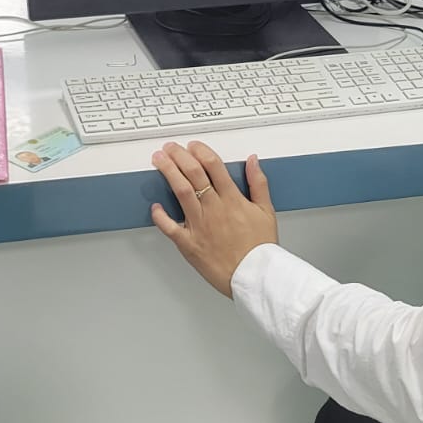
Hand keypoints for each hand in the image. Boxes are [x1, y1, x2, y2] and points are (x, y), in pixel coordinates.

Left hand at [150, 142, 277, 297]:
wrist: (254, 276)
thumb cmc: (260, 248)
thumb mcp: (267, 211)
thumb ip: (258, 183)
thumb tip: (253, 161)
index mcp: (233, 200)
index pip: (213, 165)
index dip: (200, 151)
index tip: (193, 146)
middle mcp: (214, 209)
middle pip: (193, 174)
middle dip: (179, 156)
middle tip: (170, 148)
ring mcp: (200, 226)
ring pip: (181, 192)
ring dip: (168, 173)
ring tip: (159, 160)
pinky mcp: (190, 244)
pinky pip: (170, 227)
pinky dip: (160, 216)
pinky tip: (155, 206)